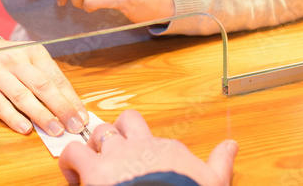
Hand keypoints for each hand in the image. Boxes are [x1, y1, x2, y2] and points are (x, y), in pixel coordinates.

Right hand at [0, 36, 88, 135]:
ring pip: (22, 96)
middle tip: (74, 127)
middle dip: (61, 108)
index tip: (82, 117)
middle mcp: (16, 60)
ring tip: (56, 130)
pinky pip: (0, 105)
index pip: (56, 77)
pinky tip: (26, 129)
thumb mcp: (31, 60)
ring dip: (41, 115)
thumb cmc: (11, 60)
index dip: (71, 99)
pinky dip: (13, 118)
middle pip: (42, 86)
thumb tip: (70, 108)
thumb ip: (48, 80)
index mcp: (34, 52)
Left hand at [58, 109, 237, 185]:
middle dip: (118, 133)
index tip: (145, 164)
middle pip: (126, 123)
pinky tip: (73, 175)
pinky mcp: (94, 170)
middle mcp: (141, 145)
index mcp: (168, 150)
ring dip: (94, 145)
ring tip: (93, 163)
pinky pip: (73, 153)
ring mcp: (116, 155)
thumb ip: (221, 162)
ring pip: (99, 133)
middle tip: (115, 152)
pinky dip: (70, 161)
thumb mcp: (213, 181)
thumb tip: (232, 145)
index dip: (147, 149)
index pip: (155, 139)